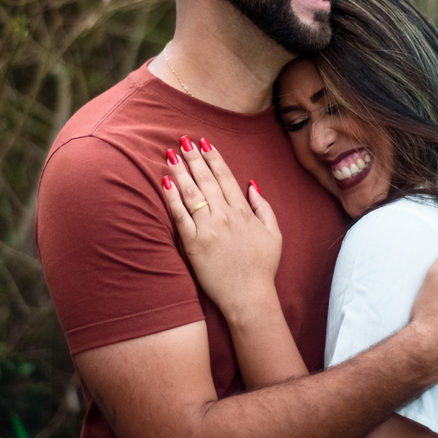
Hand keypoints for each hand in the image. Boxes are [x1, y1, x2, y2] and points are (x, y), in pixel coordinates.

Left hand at [160, 136, 281, 321]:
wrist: (249, 297)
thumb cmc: (262, 268)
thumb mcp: (274, 234)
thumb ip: (263, 207)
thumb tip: (251, 185)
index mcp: (243, 212)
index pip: (225, 177)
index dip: (214, 158)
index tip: (204, 143)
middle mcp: (225, 216)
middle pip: (206, 179)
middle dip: (194, 157)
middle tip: (182, 140)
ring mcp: (208, 229)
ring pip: (191, 193)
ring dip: (180, 171)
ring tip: (170, 154)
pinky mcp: (194, 244)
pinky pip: (180, 216)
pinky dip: (171, 198)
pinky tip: (164, 182)